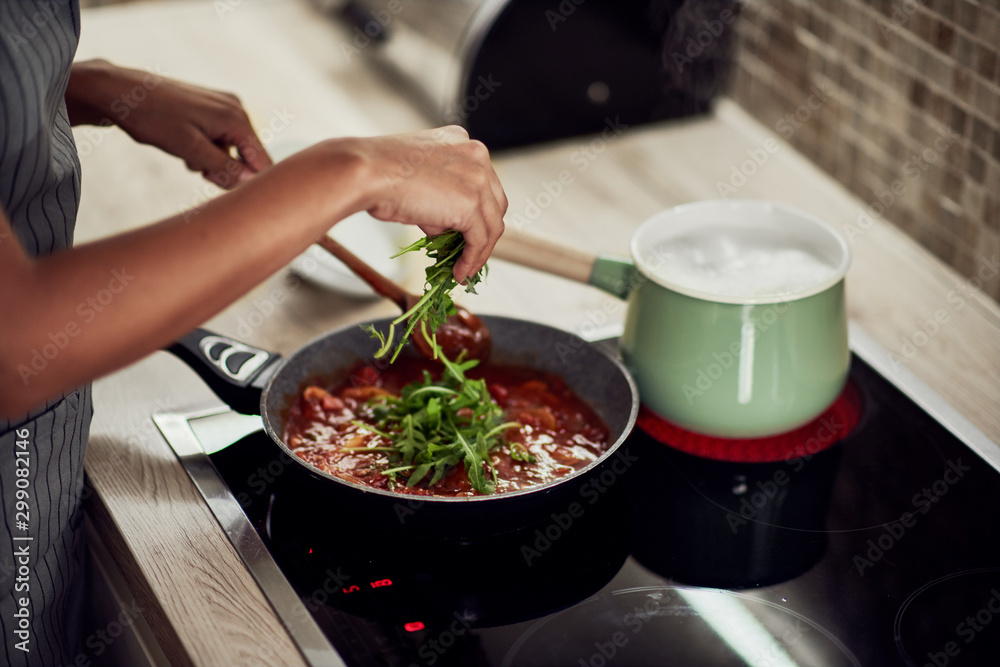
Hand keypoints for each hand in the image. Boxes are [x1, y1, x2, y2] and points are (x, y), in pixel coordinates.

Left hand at [66, 59, 271, 188]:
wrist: (119, 90)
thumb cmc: (152, 118)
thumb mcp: (189, 149)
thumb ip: (224, 168)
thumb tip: (251, 183)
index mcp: (236, 118)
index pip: (262, 161)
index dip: (250, 183)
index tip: (227, 193)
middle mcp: (236, 108)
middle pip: (249, 155)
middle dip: (229, 172)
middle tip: (202, 177)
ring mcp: (223, 106)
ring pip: (233, 148)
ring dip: (215, 162)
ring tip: (189, 160)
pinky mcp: (210, 107)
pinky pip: (221, 137)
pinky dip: (207, 149)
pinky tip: (186, 148)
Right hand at [344, 126, 506, 281]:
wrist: (365, 172)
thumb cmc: (378, 172)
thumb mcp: (418, 178)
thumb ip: (439, 198)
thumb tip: (446, 231)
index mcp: (461, 141)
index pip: (482, 182)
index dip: (476, 211)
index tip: (465, 233)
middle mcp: (476, 155)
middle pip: (494, 203)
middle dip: (482, 231)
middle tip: (466, 254)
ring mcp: (477, 179)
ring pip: (491, 225)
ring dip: (479, 252)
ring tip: (463, 270)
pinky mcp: (471, 204)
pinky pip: (480, 240)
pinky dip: (472, 260)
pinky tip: (460, 272)